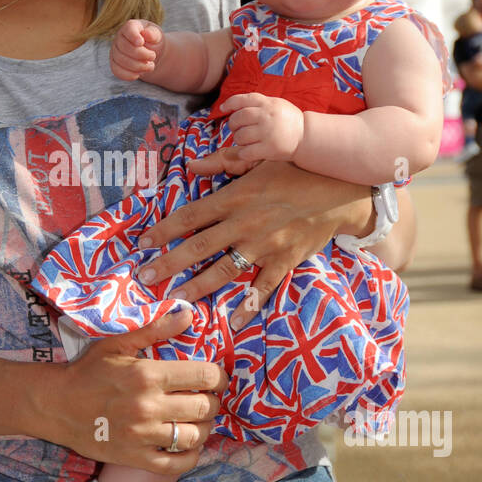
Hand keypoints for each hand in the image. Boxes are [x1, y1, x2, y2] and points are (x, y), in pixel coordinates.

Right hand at [54, 307, 226, 472]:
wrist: (55, 405)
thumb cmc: (87, 372)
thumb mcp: (117, 344)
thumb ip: (155, 329)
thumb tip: (189, 314)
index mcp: (148, 375)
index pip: (204, 376)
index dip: (219, 376)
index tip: (218, 378)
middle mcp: (148, 407)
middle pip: (205, 407)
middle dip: (214, 401)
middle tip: (209, 398)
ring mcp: (142, 436)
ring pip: (195, 436)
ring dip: (205, 428)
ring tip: (200, 420)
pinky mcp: (135, 458)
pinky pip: (176, 464)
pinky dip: (191, 457)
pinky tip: (190, 446)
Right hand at [110, 19, 164, 80]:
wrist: (150, 54)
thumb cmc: (153, 41)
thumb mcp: (157, 35)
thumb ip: (153, 34)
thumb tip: (147, 34)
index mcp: (131, 27)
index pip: (128, 29)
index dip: (133, 36)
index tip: (141, 42)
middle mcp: (119, 38)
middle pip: (124, 47)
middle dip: (140, 54)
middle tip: (153, 56)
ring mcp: (115, 51)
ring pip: (120, 60)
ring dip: (137, 66)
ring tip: (150, 66)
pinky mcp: (114, 64)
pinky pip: (116, 71)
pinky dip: (128, 75)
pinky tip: (139, 74)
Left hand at [135, 160, 371, 326]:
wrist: (340, 191)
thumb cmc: (297, 169)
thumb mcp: (259, 158)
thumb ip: (223, 163)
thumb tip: (189, 166)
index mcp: (235, 197)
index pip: (190, 216)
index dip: (163, 230)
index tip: (141, 243)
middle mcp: (245, 224)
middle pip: (199, 248)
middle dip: (169, 264)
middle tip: (144, 279)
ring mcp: (265, 246)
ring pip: (225, 271)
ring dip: (197, 287)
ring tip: (175, 300)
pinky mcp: (285, 262)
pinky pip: (263, 289)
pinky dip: (248, 307)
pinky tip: (232, 324)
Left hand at [218, 92, 304, 160]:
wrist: (306, 136)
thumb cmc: (288, 120)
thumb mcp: (276, 104)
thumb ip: (258, 103)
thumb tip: (233, 106)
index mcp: (268, 103)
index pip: (243, 99)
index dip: (230, 103)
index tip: (223, 109)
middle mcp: (267, 116)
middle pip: (238, 118)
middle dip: (233, 124)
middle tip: (236, 129)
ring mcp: (268, 133)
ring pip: (240, 136)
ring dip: (238, 140)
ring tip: (245, 140)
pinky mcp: (269, 149)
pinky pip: (246, 152)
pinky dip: (243, 153)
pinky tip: (247, 152)